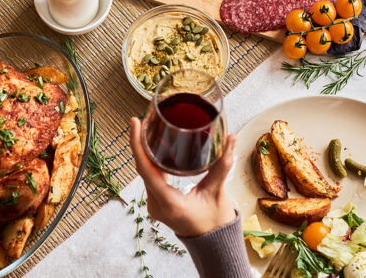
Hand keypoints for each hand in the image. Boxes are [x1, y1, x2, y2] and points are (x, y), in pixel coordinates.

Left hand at [128, 117, 237, 236]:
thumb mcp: (218, 192)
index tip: (134, 123)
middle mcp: (156, 204)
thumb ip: (223, 164)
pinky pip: (149, 178)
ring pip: (144, 172)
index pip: (146, 169)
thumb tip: (230, 138)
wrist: (213, 244)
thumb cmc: (215, 223)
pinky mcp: (158, 203)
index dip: (138, 144)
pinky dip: (150, 162)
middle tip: (143, 120)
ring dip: (144, 151)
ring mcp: (155, 205)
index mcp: (169, 202)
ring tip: (147, 129)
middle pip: (142, 168)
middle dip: (140, 142)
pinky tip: (152, 148)